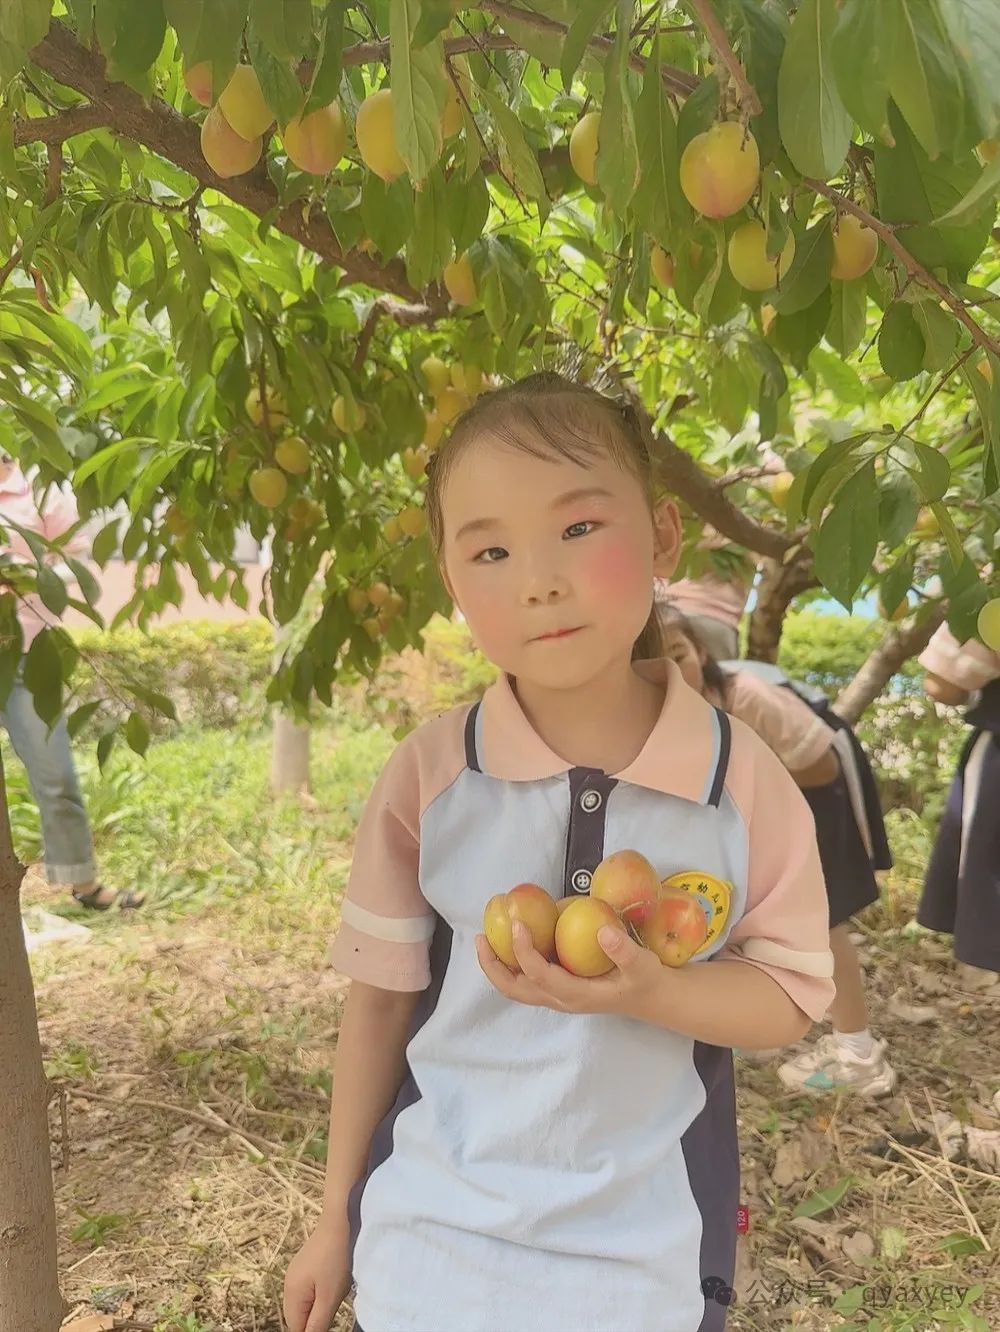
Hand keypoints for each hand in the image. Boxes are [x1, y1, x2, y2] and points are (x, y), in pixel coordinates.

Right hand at [283, 1213, 352, 1331]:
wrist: (342, 1219)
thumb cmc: (337, 1258)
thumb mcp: (329, 1297)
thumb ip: (317, 1323)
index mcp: (291, 1293)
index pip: (295, 1327)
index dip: (311, 1330)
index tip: (327, 1318)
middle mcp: (289, 1283)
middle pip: (298, 1316)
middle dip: (314, 1319)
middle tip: (332, 1306)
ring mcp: (298, 1271)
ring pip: (305, 1302)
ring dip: (319, 1306)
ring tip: (335, 1292)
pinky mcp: (308, 1264)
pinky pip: (310, 1288)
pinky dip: (321, 1293)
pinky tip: (335, 1281)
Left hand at [475, 919, 669, 1017]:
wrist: (653, 998)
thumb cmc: (646, 981)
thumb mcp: (642, 966)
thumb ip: (624, 951)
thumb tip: (602, 931)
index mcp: (576, 995)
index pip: (539, 975)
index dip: (523, 951)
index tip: (518, 923)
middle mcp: (561, 999)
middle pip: (515, 989)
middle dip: (492, 966)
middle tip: (480, 938)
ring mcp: (558, 996)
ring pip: (517, 987)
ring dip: (497, 966)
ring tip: (485, 939)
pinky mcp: (560, 988)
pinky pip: (527, 979)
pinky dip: (513, 963)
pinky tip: (513, 939)